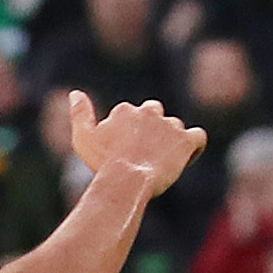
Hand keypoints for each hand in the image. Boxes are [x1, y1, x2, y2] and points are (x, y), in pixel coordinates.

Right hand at [67, 90, 206, 195]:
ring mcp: (169, 125)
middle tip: (146, 156)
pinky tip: (186, 156)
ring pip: (175, 127)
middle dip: (153, 131)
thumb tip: (75, 93)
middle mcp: (150, 112)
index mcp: (126, 110)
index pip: (133, 116)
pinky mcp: (185, 141)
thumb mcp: (83, 138)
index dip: (132, 135)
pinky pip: (198, 136)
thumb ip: (80, 114)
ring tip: (163, 164)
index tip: (127, 153)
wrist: (126, 179)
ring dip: (171, 142)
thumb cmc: (102, 163)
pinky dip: (194, 145)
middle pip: (156, 115)